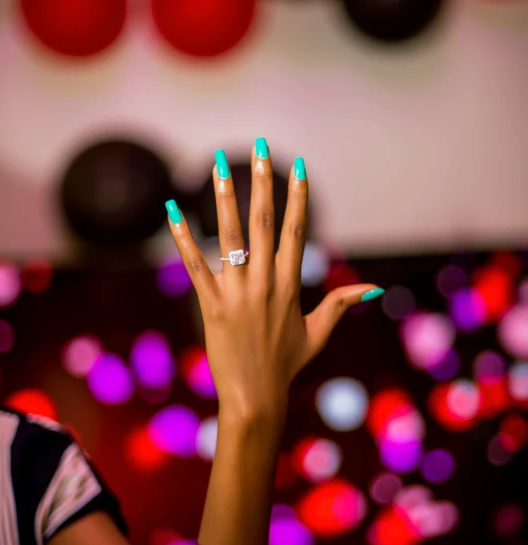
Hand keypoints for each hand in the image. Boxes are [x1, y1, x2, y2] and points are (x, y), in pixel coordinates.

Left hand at [166, 140, 383, 417]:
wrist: (255, 396)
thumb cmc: (287, 365)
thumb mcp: (318, 333)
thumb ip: (341, 304)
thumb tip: (372, 288)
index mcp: (289, 285)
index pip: (295, 231)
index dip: (297, 197)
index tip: (297, 167)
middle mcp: (264, 283)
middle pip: (263, 222)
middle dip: (262, 182)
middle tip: (259, 147)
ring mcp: (236, 293)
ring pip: (229, 236)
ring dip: (223, 197)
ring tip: (217, 164)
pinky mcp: (210, 305)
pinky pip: (195, 266)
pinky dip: (182, 238)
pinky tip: (172, 211)